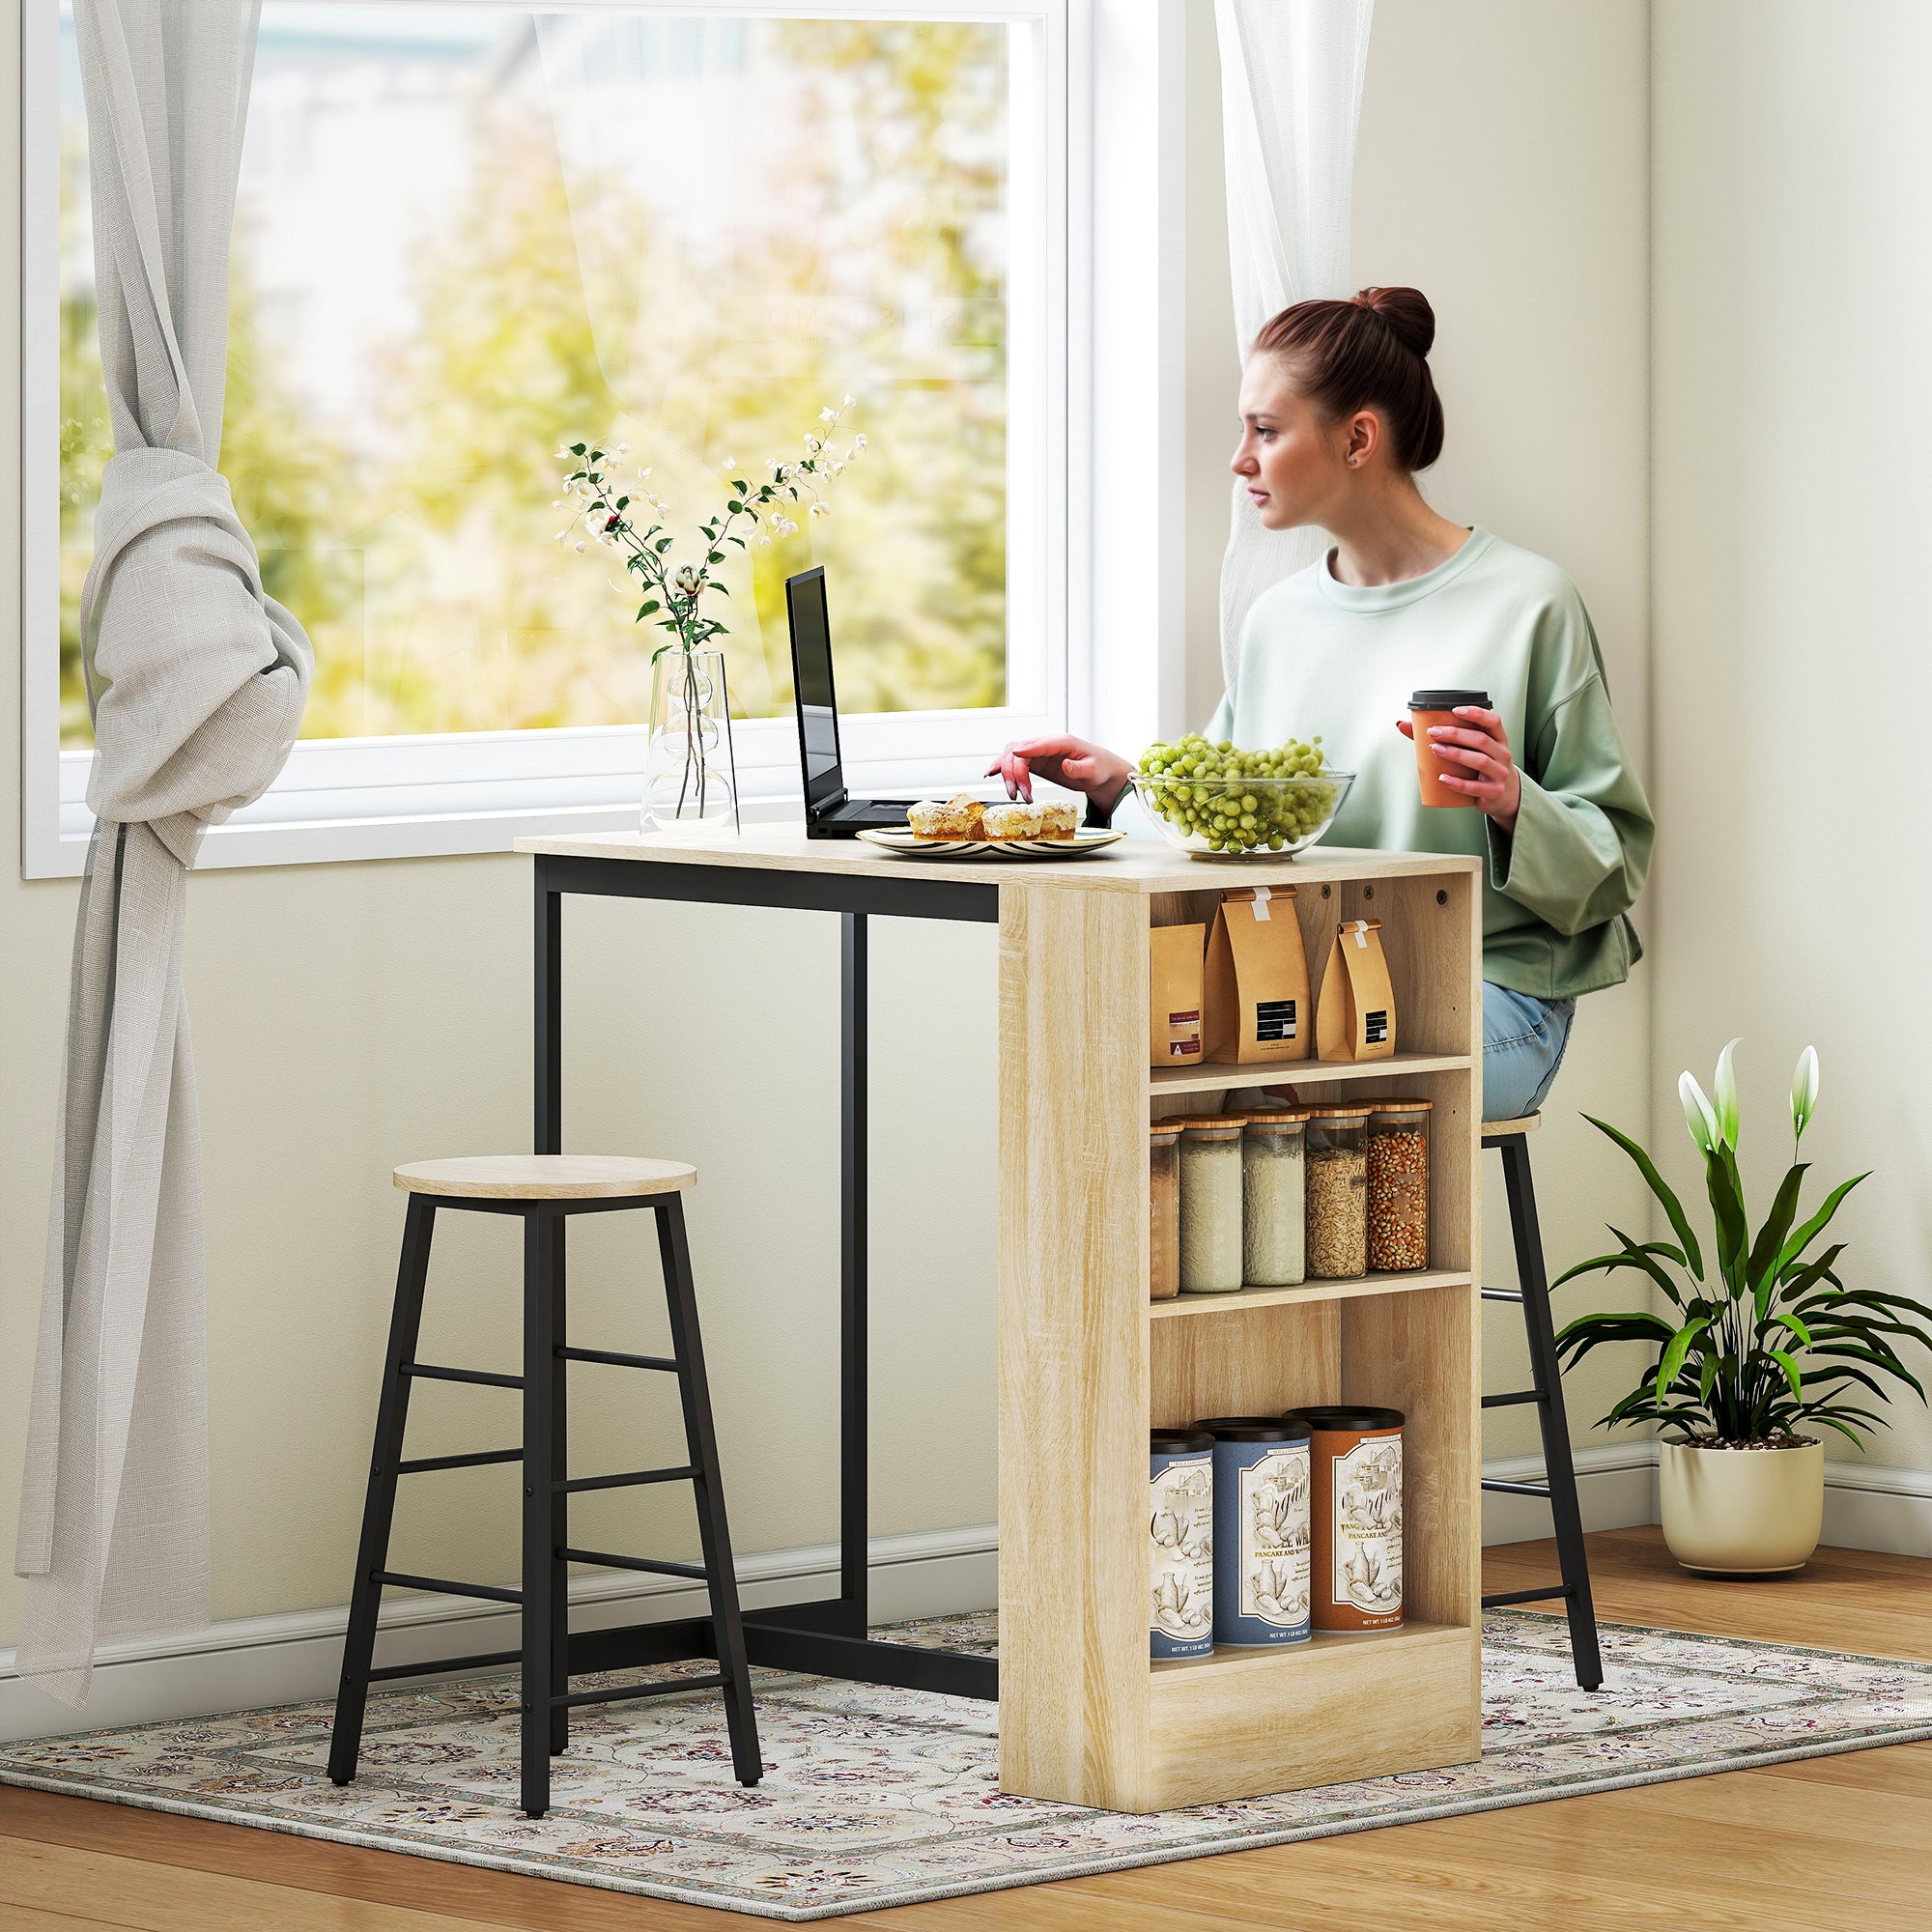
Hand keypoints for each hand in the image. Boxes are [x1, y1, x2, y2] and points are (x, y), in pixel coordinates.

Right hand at [985, 735, 1133, 814]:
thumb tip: (1065, 765)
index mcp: (1062, 742)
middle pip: (1020, 751)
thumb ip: (1079, 768)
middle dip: (1015, 772)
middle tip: (1019, 795)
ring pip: (1013, 755)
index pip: (1038, 744)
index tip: (1013, 758)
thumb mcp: (1094, 770)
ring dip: (1007, 773)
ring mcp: (1039, 752)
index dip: (1024, 751)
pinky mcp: (1036, 762)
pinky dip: (1002, 767)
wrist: (1102, 772)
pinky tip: (992, 774)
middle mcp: (1047, 744)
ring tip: (1012, 793)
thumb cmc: (1101, 769)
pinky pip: (1015, 761)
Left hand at [1397, 706, 1520, 832]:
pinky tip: (1442, 778)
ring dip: (1456, 754)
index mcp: (1498, 739)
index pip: (1493, 721)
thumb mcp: (1470, 750)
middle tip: (1433, 733)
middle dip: (1456, 734)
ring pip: (1480, 761)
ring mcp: (1499, 774)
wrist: (1503, 795)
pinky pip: (1475, 787)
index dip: (1476, 713)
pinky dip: (1457, 783)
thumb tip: (1402, 724)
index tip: (1455, 710)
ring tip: (1436, 750)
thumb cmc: (1481, 767)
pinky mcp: (1493, 792)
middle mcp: (1502, 754)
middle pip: (1481, 740)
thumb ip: (1440, 736)